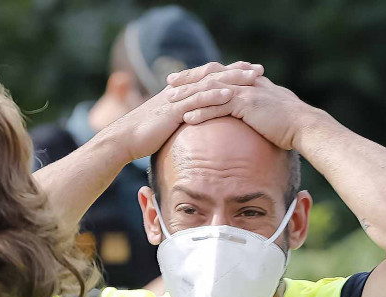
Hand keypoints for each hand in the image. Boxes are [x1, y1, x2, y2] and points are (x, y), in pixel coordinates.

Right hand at [103, 62, 264, 163]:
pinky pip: (197, 100)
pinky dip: (214, 96)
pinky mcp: (173, 110)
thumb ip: (185, 120)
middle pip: (214, 75)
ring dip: (232, 79)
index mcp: (182, 91)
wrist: (125, 138)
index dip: (231, 73)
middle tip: (259, 70)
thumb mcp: (169, 124)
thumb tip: (199, 127)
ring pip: (209, 84)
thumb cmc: (146, 135)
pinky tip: (230, 95)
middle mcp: (181, 90)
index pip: (210, 76)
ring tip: (252, 78)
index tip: (251, 72)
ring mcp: (177, 98)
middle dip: (238, 71)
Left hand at [167, 68, 318, 151]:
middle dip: (189, 78)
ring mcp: (247, 92)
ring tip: (171, 100)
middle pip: (212, 76)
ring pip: (211, 90)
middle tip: (170, 81)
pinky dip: (202, 112)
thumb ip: (257, 110)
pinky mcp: (247, 104)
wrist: (305, 127)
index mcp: (251, 82)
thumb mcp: (271, 113)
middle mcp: (247, 82)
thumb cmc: (291, 125)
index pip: (222, 74)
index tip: (185, 78)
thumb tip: (251, 117)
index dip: (202, 75)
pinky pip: (219, 107)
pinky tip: (187, 117)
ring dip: (190, 95)